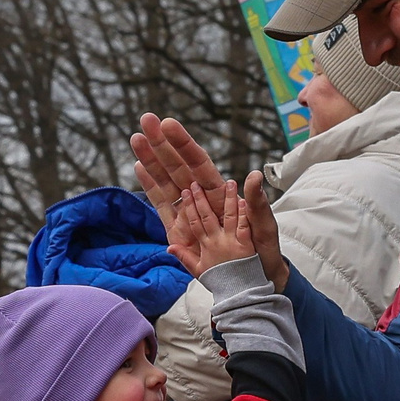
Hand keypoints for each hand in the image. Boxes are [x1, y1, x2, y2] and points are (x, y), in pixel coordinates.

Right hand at [130, 115, 286, 288]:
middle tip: (146, 119)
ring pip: (165, 181)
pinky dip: (150, 186)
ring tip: (136, 137)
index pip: (198, 164)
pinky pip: (162, 204)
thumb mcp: (263, 228)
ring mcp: (188, 212)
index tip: (169, 125)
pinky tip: (139, 166)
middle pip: (177, 167)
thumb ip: (256, 204)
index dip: (183, 145)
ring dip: (151, 159)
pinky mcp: (178, 229)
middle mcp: (202, 198)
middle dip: (162, 143)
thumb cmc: (263, 252)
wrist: (254, 281)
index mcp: (221, 195)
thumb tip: (253, 176)